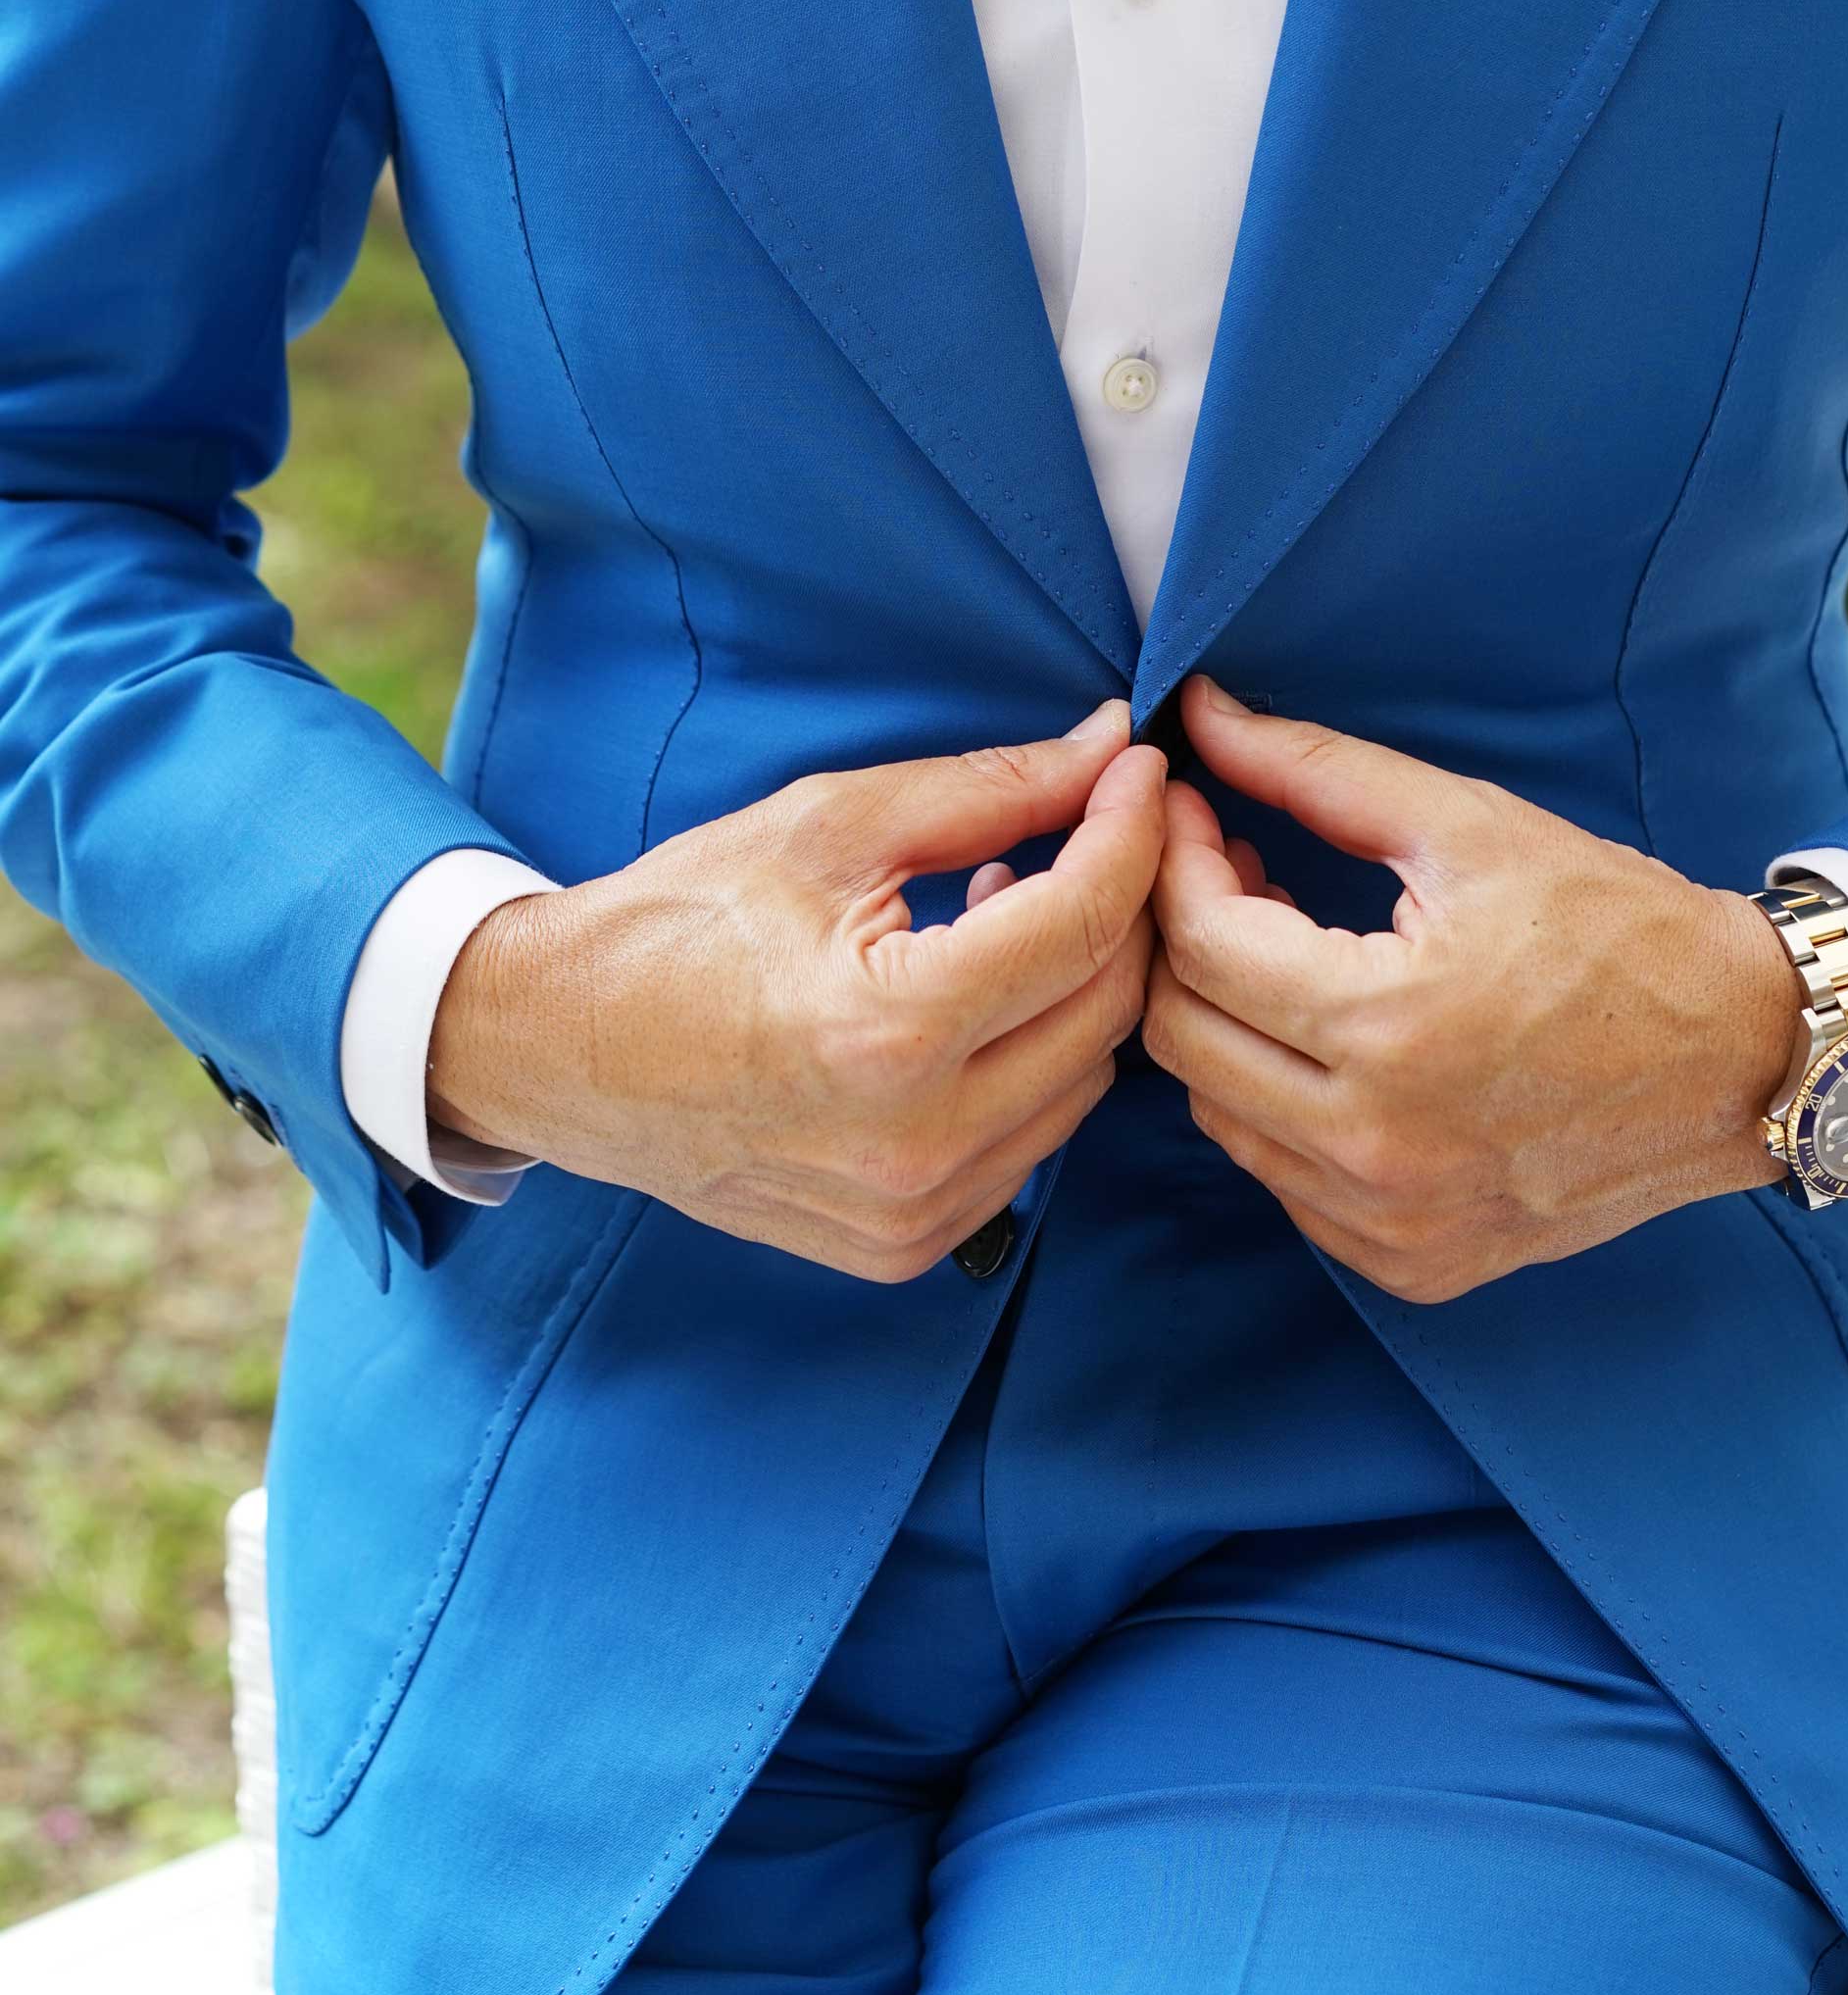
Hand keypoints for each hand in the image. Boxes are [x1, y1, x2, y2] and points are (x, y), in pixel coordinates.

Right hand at [427, 701, 1164, 1278]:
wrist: (562, 1049)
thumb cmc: (680, 920)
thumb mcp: (832, 825)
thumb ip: (990, 789)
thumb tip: (1111, 749)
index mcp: (891, 1031)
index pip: (1082, 921)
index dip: (1130, 828)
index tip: (1138, 769)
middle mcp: (916, 1143)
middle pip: (1105, 1007)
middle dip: (1119, 904)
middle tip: (1089, 828)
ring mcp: (912, 1211)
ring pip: (1084, 1081)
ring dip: (1073, 985)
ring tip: (1002, 907)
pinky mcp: (904, 1245)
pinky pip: (1029, 1143)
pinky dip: (1028, 1061)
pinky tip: (969, 996)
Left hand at [1143, 677, 1799, 1302]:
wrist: (1744, 1055)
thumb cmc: (1619, 928)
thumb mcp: (1470, 826)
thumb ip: (1317, 770)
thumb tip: (1202, 716)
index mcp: (1390, 1030)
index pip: (1202, 946)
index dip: (1176, 862)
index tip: (1193, 809)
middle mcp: (1379, 1149)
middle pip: (1182, 1039)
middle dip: (1183, 940)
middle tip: (1232, 873)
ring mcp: (1395, 1222)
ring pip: (1220, 1116)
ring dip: (1226, 1024)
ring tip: (1285, 951)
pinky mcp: (1416, 1263)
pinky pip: (1285, 1181)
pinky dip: (1279, 1106)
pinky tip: (1331, 1042)